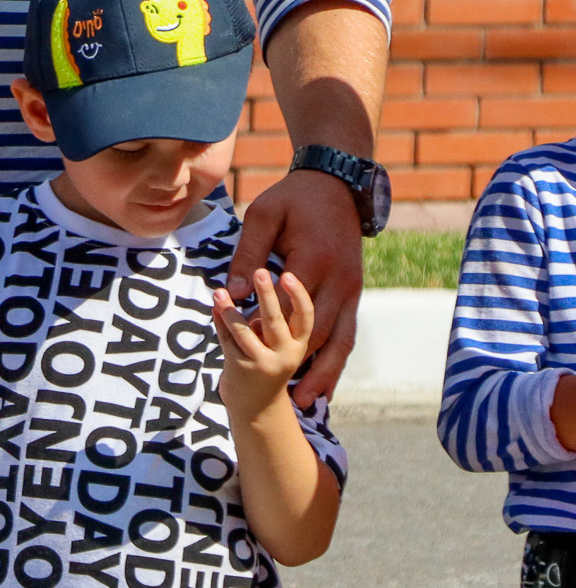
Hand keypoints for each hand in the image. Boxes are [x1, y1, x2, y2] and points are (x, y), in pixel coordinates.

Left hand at [211, 269, 315, 416]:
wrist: (259, 409)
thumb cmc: (270, 362)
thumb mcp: (279, 338)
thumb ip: (277, 312)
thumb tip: (257, 282)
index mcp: (303, 341)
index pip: (306, 316)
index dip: (300, 296)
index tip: (288, 276)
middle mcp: (289, 354)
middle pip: (277, 321)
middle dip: (268, 296)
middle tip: (261, 273)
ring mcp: (265, 363)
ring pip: (247, 331)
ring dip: (232, 311)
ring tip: (219, 291)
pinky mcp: (242, 369)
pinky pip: (229, 341)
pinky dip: (220, 322)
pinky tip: (214, 307)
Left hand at [228, 168, 358, 405]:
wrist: (336, 185)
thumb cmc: (293, 199)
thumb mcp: (263, 217)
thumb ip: (248, 256)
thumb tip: (234, 293)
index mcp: (314, 261)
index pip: (288, 308)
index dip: (266, 332)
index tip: (245, 354)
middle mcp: (339, 281)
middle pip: (319, 334)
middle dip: (301, 368)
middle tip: (282, 399)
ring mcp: (351, 289)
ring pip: (341, 341)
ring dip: (326, 373)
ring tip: (308, 403)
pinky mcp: (353, 293)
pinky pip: (348, 333)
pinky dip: (337, 360)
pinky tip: (327, 382)